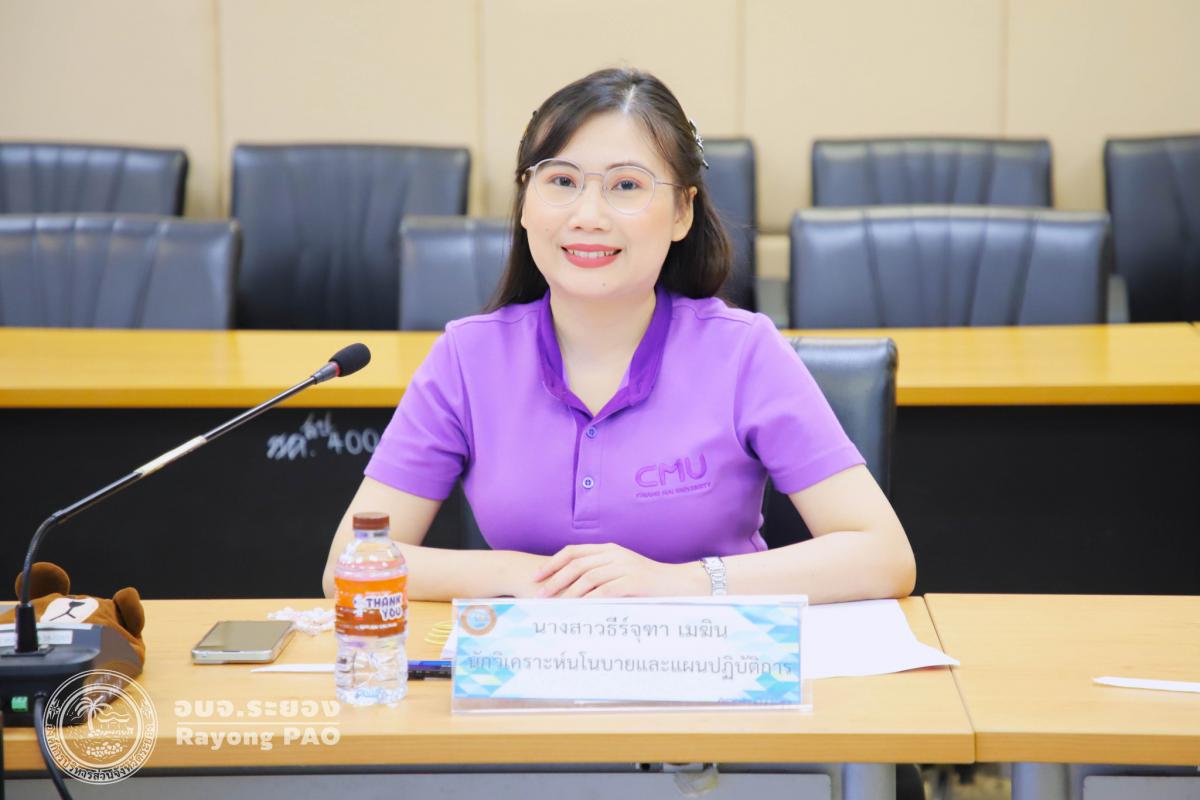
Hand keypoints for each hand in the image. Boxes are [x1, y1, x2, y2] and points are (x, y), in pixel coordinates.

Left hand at [532, 543, 706, 597]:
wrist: (681, 583)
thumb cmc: (650, 583)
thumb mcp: (623, 571)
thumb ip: (601, 574)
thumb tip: (573, 589)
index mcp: (609, 549)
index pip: (573, 551)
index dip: (553, 563)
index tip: (537, 576)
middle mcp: (614, 554)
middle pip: (576, 564)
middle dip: (555, 579)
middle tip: (540, 594)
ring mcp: (624, 566)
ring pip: (588, 577)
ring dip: (568, 593)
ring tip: (555, 606)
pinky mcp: (633, 580)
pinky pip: (604, 591)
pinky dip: (588, 602)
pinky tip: (578, 612)